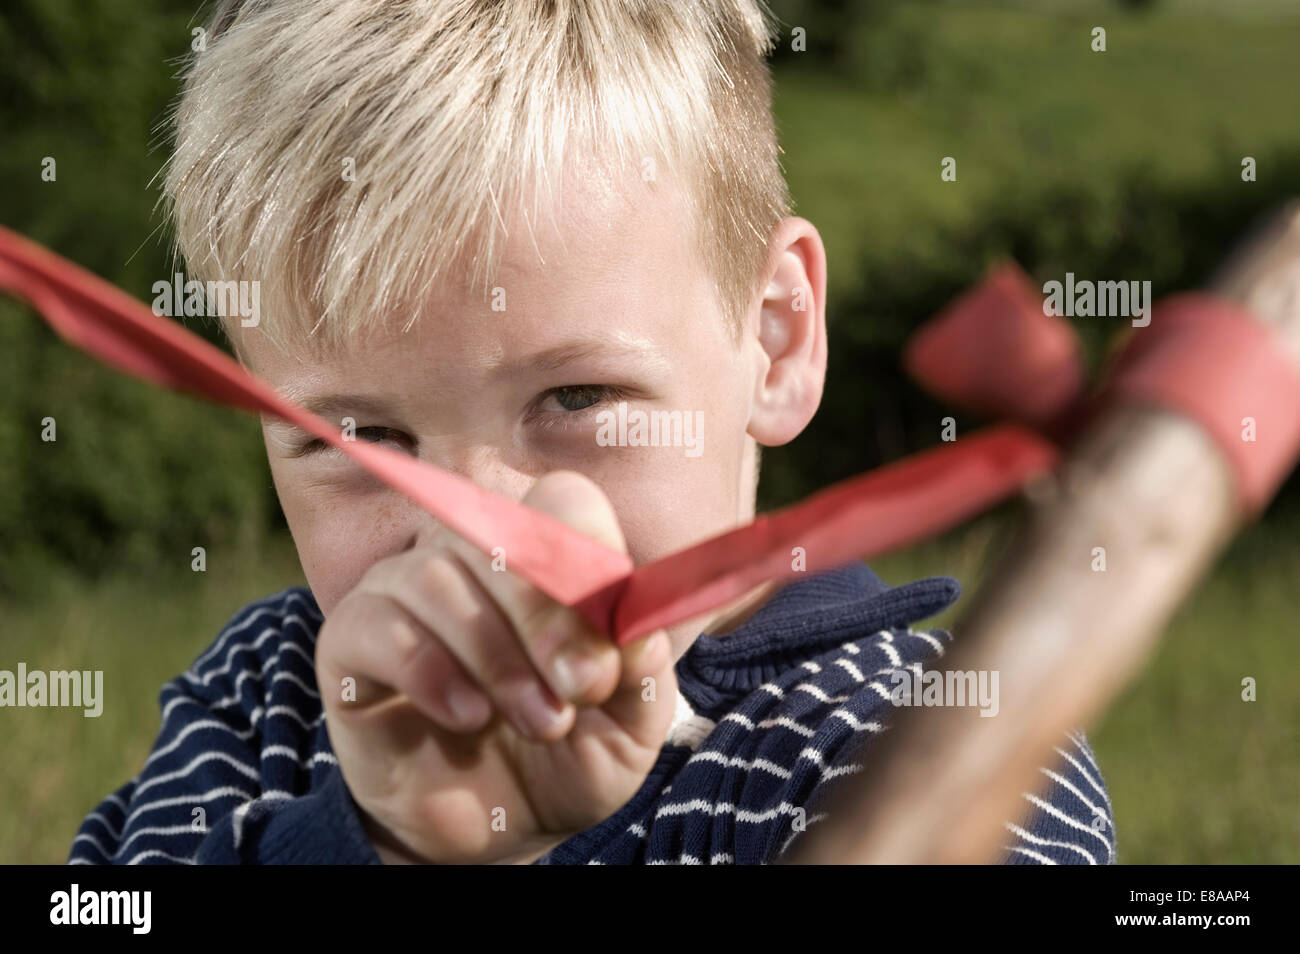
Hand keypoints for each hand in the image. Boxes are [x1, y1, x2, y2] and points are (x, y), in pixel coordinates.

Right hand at [315, 471, 676, 863]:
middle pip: (501, 535)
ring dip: (497, 658)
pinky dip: (430, 671)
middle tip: (580, 690)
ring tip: (538, 722)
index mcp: (546, 558)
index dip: (591, 556)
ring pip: (437, 576)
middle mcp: (470, 557)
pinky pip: (379, 625)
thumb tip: (633, 624)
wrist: (496, 830)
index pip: (562, 502)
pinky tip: (468, 717)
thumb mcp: (628, 728)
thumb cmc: (566, 758)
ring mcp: (403, 590)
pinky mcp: (351, 640)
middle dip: (550, 618)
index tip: (609, 641)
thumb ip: (640, 672)